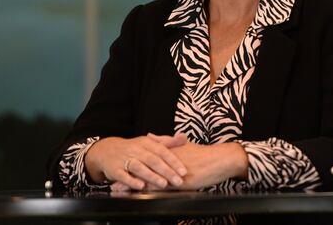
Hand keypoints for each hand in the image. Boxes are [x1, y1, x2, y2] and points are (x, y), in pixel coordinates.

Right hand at [85, 133, 187, 189]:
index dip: (173, 161)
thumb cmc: (133, 148)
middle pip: (153, 160)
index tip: (184, 171)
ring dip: (151, 176)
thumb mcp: (149, 143)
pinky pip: (123, 175)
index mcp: (146, 143)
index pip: (162, 151)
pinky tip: (140, 186)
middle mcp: (136, 150)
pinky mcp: (114, 169)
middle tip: (178, 181)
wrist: (106, 150)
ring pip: (139, 167)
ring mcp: (124, 159)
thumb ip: (167, 142)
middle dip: (166, 171)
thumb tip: (184, 137)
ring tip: (163, 184)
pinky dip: (132, 181)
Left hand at [117, 139, 246, 190]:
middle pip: (142, 169)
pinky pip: (159, 187)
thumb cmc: (205, 155)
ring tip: (117, 191)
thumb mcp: (184, 146)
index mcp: (167, 152)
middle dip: (127, 176)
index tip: (119, 168)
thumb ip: (167, 142)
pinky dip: (146, 191)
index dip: (131, 164)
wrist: (220, 160)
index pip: (145, 159)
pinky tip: (136, 196)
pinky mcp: (178, 181)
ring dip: (131, 185)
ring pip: (147, 178)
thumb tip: (151, 136)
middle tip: (112, 182)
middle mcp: (166, 161)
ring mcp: (171, 171)